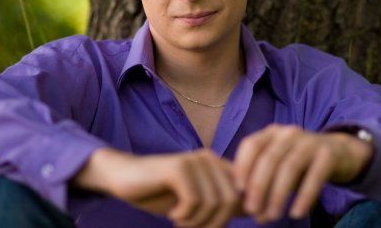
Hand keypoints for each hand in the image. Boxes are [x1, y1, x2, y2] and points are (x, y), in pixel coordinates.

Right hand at [73, 147, 242, 227]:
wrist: (125, 179)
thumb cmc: (161, 194)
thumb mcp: (197, 203)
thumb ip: (223, 204)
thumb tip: (255, 211)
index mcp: (218, 166)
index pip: (243, 193)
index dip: (241, 213)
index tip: (217, 226)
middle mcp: (210, 159)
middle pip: (232, 201)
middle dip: (215, 223)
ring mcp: (195, 160)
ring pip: (214, 202)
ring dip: (197, 222)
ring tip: (182, 222)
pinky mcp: (179, 166)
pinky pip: (195, 200)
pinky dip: (185, 216)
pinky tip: (173, 214)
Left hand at [233, 124, 372, 223]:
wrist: (339, 153)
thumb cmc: (299, 162)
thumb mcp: (278, 164)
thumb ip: (261, 178)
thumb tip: (246, 208)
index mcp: (272, 132)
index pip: (251, 145)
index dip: (242, 167)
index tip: (238, 191)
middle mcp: (289, 133)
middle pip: (269, 159)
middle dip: (258, 187)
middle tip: (253, 211)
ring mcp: (310, 142)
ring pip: (289, 168)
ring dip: (278, 195)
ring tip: (272, 216)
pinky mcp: (328, 155)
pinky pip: (314, 176)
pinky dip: (304, 196)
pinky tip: (296, 213)